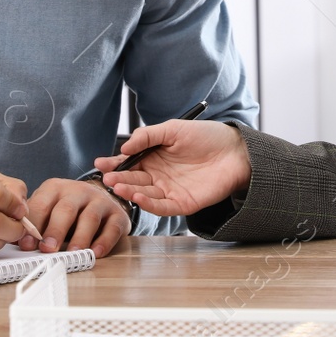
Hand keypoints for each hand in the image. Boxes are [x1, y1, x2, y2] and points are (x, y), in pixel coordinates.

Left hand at [18, 178, 130, 258]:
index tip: (26, 244)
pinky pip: (112, 227)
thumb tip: (14, 242)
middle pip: (65, 209)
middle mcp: (78, 191)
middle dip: (55, 230)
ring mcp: (99, 201)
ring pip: (90, 217)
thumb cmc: (68, 209)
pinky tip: (96, 253)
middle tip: (48, 249)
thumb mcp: (49, 208)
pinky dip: (104, 241)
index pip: (41, 205)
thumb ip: (35, 222)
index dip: (33, 225)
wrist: (102, 197)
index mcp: (55, 188)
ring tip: (73, 253)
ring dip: (80, 237)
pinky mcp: (117, 214)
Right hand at [94, 120, 250, 216]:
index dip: (114, 163)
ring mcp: (170, 191)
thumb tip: (125, 147)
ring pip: (144, 194)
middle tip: (107, 178)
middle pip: (133, 180)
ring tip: (117, 186)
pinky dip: (148, 204)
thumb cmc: (206, 136)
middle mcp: (159, 176)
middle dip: (118, 179)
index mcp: (154, 158)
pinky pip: (162, 207)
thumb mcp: (173, 129)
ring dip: (129, 191)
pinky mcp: (183, 203)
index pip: (128, 163)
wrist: (235, 150)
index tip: (100, 162)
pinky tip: (138, 197)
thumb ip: (148, 136)